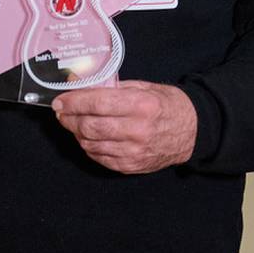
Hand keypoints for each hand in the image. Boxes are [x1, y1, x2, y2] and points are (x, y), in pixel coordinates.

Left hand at [51, 80, 196, 173]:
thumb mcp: (145, 87)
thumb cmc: (168, 105)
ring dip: (77, 133)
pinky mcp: (131, 166)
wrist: (193, 131)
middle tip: (62, 113)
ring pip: (91, 144)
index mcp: (142, 105)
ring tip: (74, 123)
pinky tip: (89, 137)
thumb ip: (115, 88)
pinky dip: (89, 147)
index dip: (73, 102)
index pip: (98, 103)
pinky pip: (100, 157)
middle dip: (69, 119)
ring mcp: (134, 152)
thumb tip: (83, 87)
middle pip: (90, 127)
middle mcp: (137, 130)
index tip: (60, 101)